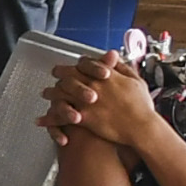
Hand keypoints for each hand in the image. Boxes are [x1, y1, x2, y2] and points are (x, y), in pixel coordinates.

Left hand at [54, 62, 169, 157]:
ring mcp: (86, 101)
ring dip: (52, 93)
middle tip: (54, 73)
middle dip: (60, 73)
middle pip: (69, 75)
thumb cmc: (142, 106)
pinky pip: (61, 116)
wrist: (141, 127)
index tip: (73, 65)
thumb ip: (123, 68)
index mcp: (106, 74)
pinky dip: (50, 118)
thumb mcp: (136, 81)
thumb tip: (115, 58)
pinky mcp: (83, 118)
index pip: (85, 63)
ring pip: (62, 93)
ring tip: (46, 94)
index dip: (77, 64)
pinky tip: (43, 119)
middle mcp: (93, 84)